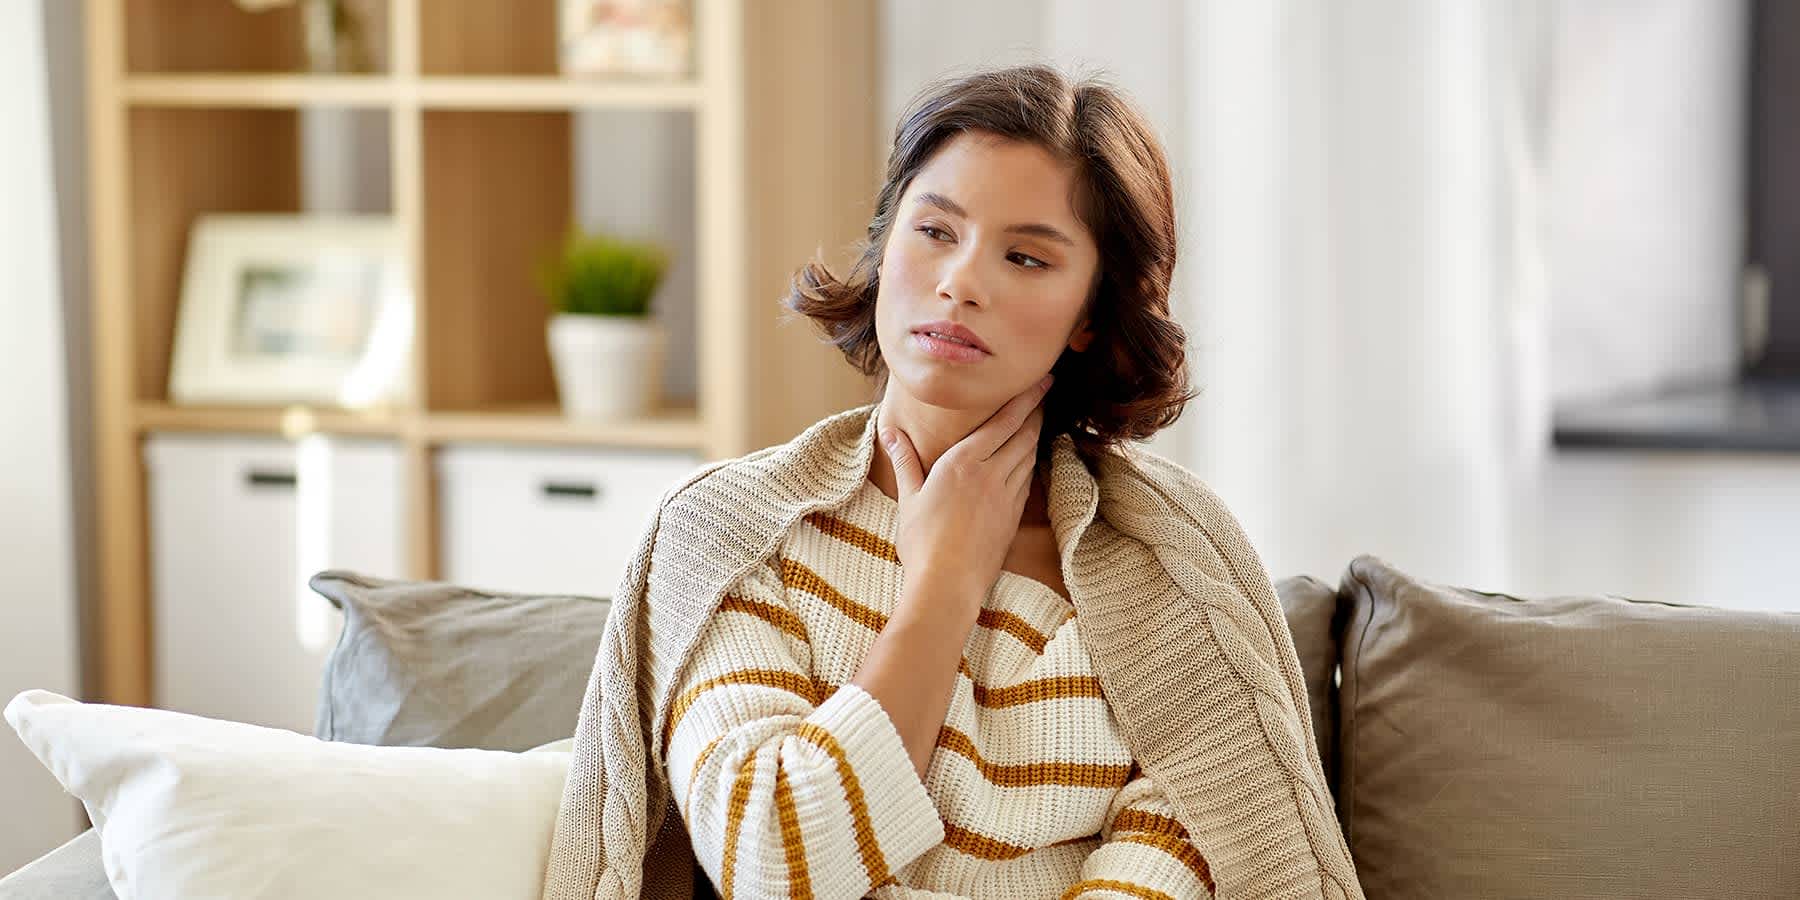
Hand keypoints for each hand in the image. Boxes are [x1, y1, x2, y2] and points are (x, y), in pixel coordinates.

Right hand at [881, 374, 1050, 609]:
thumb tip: (888, 430)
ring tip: (1038, 418)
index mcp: (964, 462)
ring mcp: (1007, 496)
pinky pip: (1027, 479)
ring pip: (1029, 455)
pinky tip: (1028, 459)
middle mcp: (991, 474)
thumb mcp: (909, 497)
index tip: (1040, 380)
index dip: (1026, 398)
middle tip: (1044, 391)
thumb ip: (904, 459)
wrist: (948, 585)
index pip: (1005, 421)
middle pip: (1024, 433)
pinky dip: (1031, 461)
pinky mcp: (1014, 516)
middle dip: (1036, 410)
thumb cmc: (922, 542)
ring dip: (1036, 433)